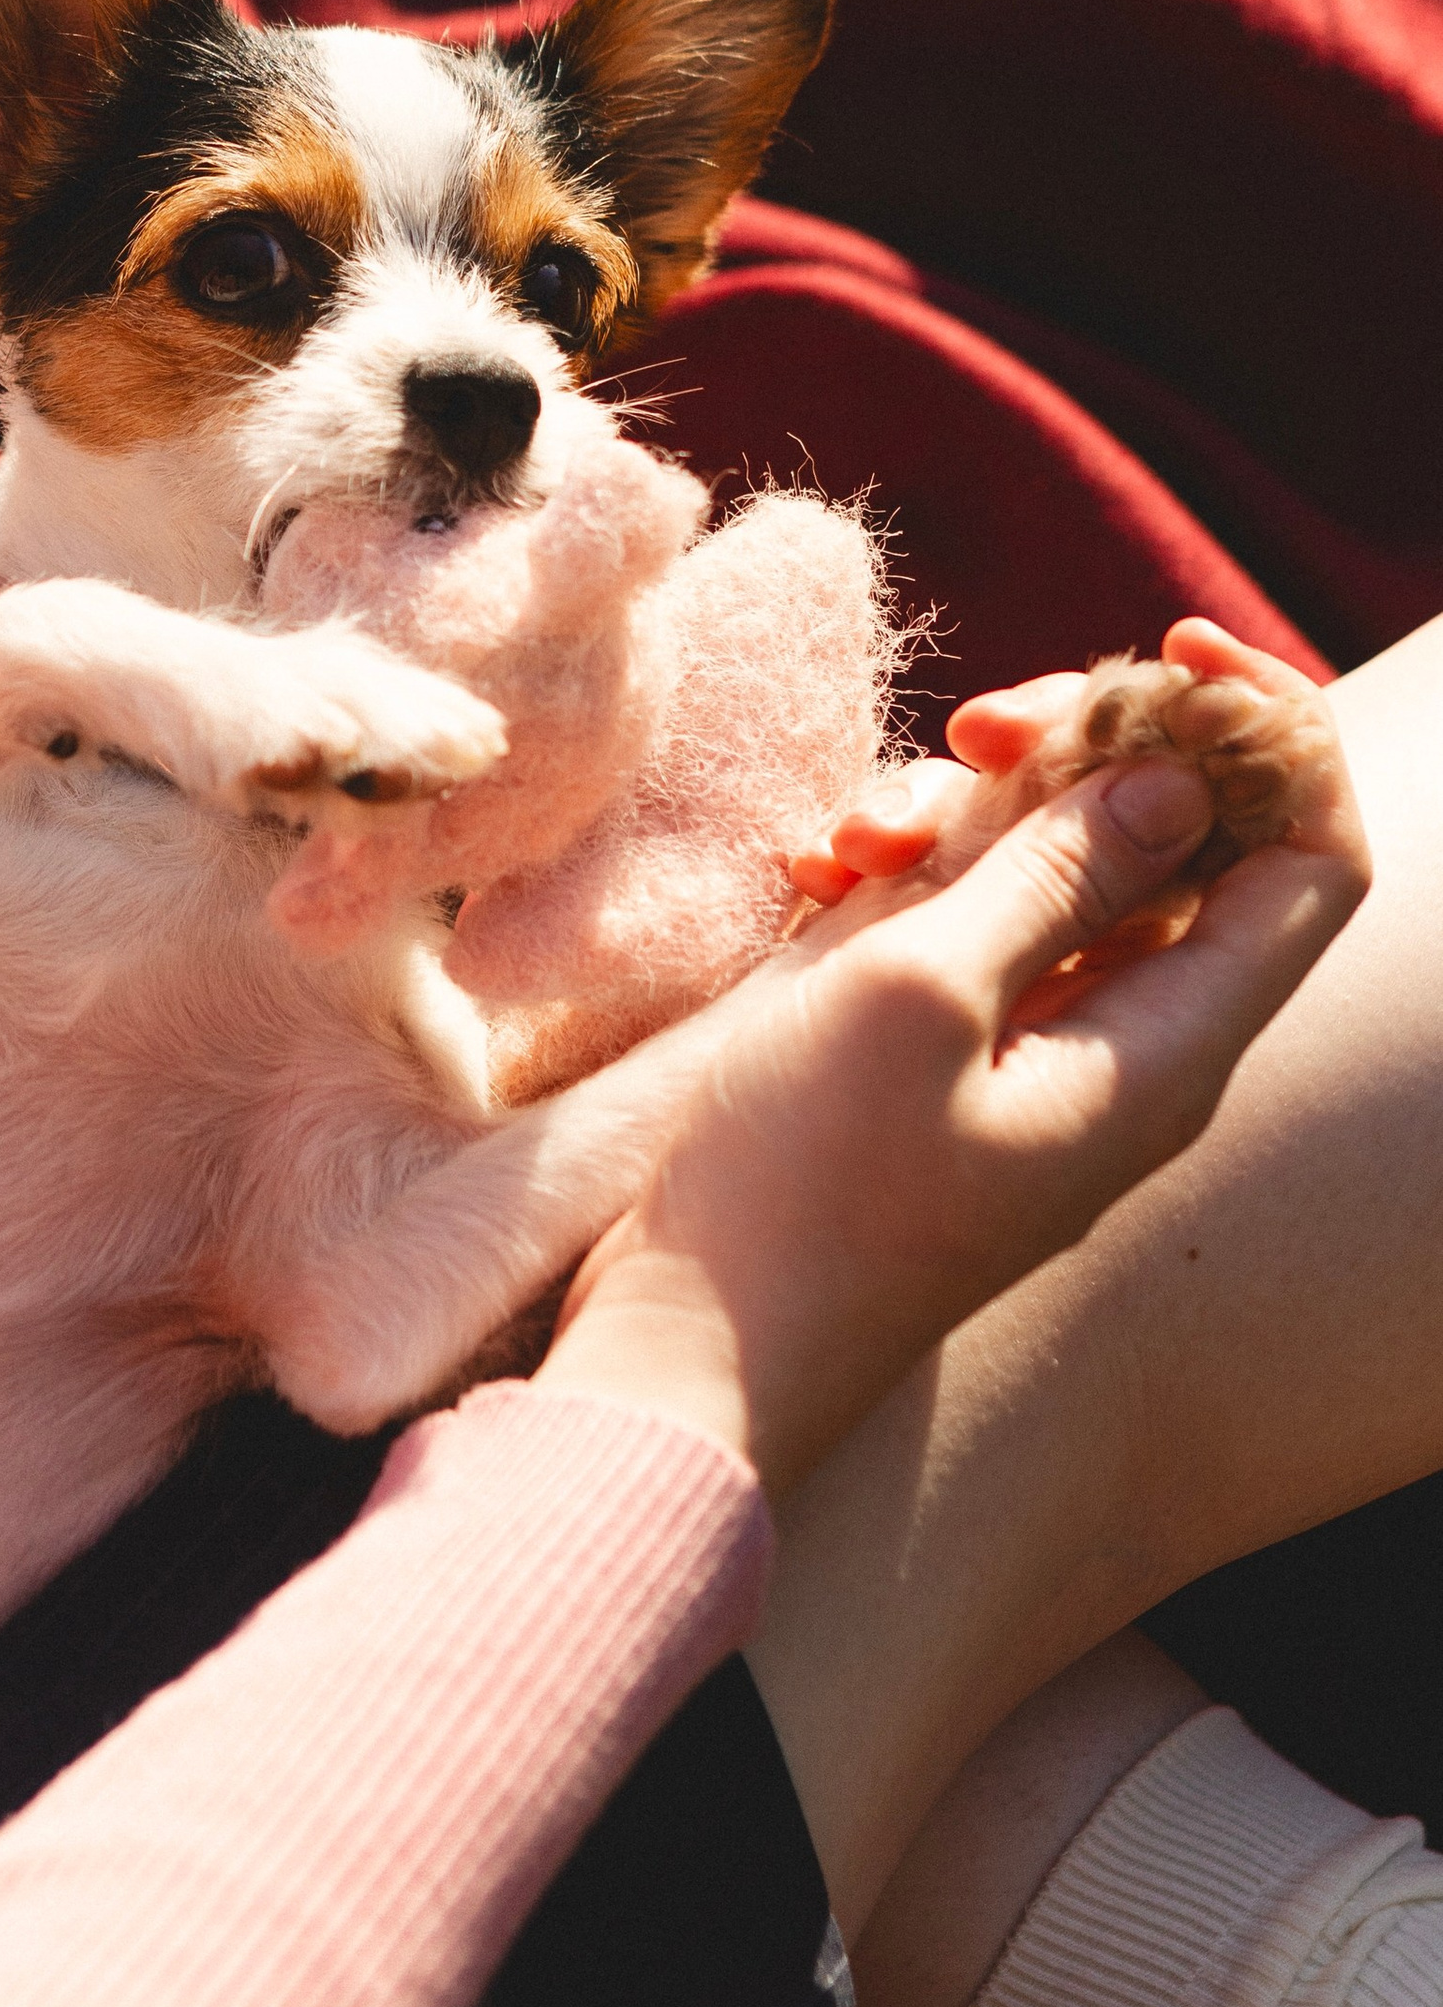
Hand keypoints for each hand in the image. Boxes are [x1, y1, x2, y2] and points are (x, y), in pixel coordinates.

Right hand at [537, 685, 1368, 1499]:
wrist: (688, 1349)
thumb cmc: (802, 1185)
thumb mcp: (919, 993)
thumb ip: (1056, 872)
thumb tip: (1177, 782)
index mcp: (1166, 1048)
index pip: (1318, 861)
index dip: (1275, 737)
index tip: (1159, 657)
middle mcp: (1128, 1046)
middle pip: (1190, 839)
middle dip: (1092, 748)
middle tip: (977, 722)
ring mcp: (1036, 1051)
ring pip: (1065, 864)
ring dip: (976, 807)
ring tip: (857, 838)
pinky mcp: (949, 1056)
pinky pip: (976, 920)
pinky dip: (914, 872)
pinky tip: (822, 872)